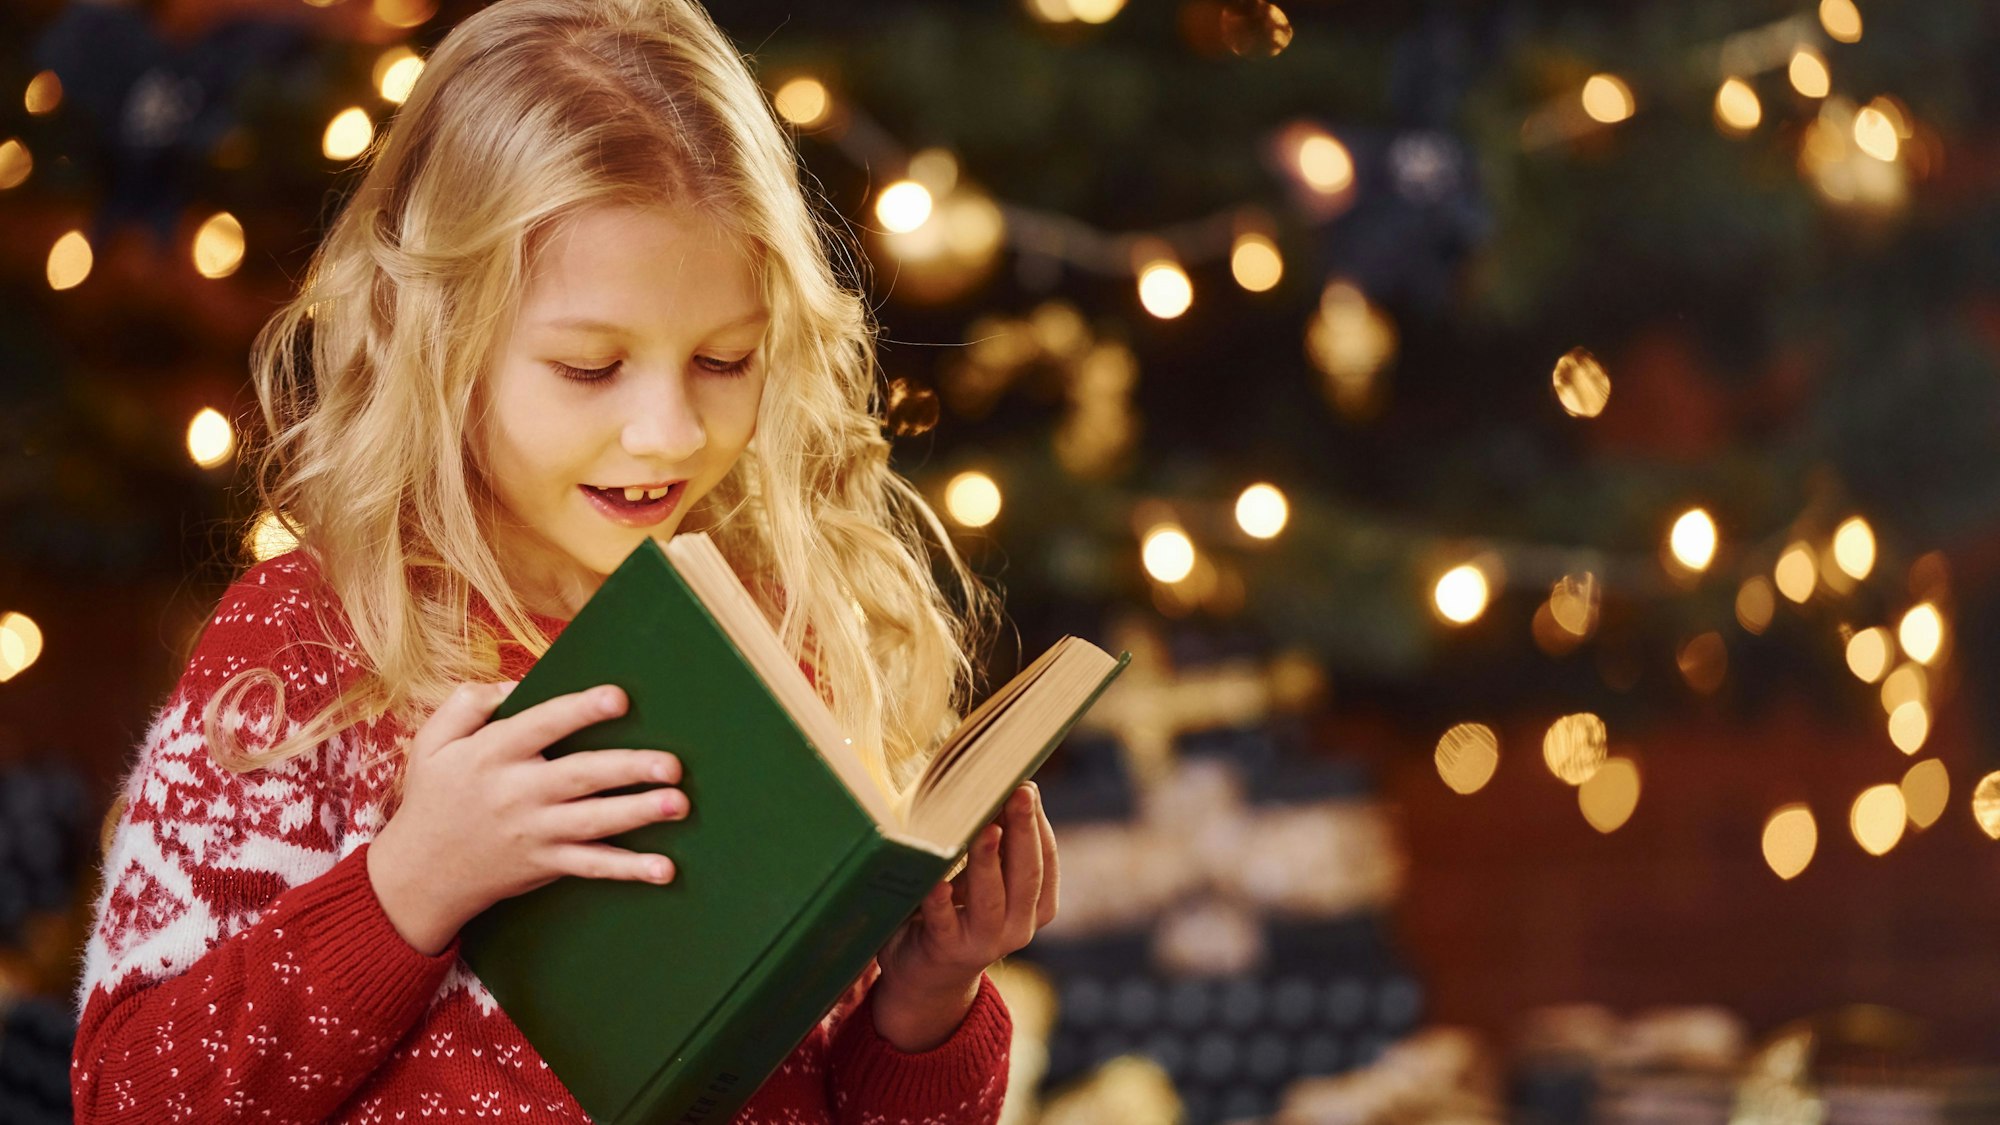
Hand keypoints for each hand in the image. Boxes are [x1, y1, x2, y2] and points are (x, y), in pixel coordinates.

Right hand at [367, 682, 688, 954]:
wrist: (419, 873)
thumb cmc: (434, 797)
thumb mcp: (433, 742)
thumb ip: (469, 704)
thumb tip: (514, 684)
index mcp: (492, 754)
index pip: (542, 726)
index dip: (580, 711)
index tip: (619, 698)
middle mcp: (518, 793)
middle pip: (580, 776)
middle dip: (628, 769)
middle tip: (673, 764)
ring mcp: (535, 832)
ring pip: (594, 822)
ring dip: (638, 813)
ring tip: (678, 804)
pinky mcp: (545, 863)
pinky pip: (591, 866)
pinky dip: (628, 869)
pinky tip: (664, 869)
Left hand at [871, 781, 1057, 1049]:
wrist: (928, 977)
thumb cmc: (958, 912)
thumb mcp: (984, 880)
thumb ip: (996, 844)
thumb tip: (1002, 785)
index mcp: (1036, 906)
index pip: (1046, 860)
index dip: (1039, 824)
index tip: (1027, 785)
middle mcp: (1018, 927)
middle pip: (1027, 874)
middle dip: (1024, 830)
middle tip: (1019, 791)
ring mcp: (984, 942)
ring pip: (991, 898)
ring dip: (988, 861)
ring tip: (986, 828)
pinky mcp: (946, 950)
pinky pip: (944, 922)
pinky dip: (942, 902)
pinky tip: (938, 881)